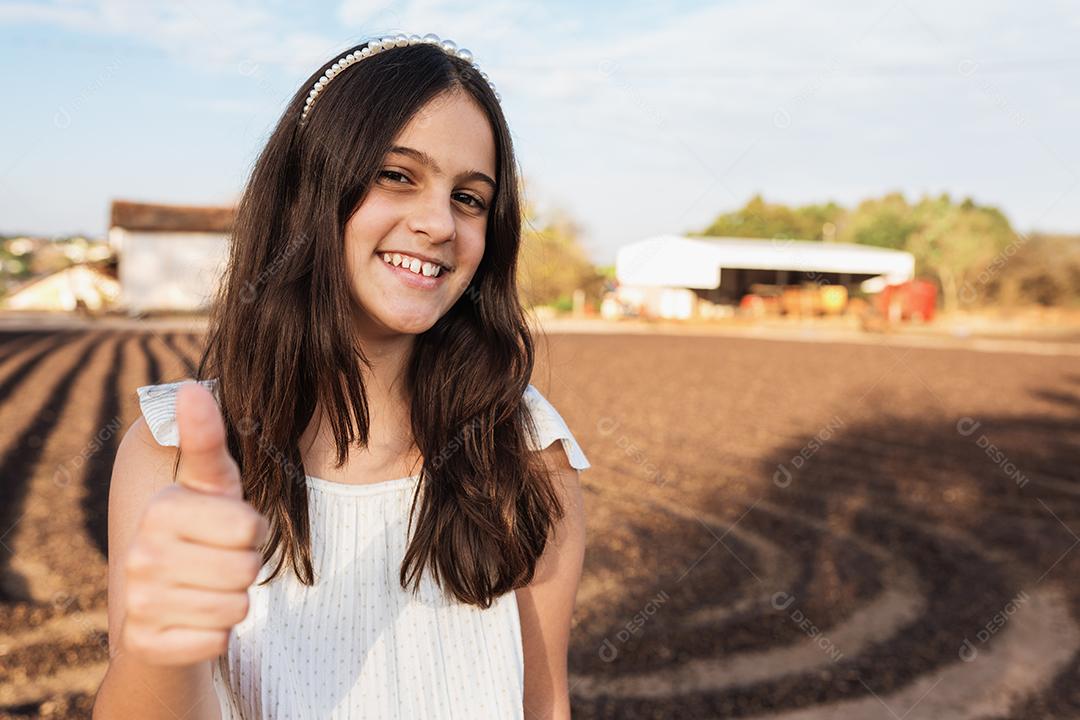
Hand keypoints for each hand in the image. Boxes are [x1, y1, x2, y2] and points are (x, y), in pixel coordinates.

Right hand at [120, 381, 269, 666]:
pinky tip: (196, 621)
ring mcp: (139, 601)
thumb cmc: (204, 534)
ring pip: (236, 608)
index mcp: (162, 509)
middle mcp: (141, 553)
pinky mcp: (147, 644)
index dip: (252, 532)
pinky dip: (217, 636)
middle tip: (221, 563)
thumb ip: (208, 439)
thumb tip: (191, 386)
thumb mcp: (214, 485)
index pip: (249, 527)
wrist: (166, 609)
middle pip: (246, 570)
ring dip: (234, 603)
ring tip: (210, 590)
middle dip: (246, 569)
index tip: (229, 530)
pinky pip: (217, 642)